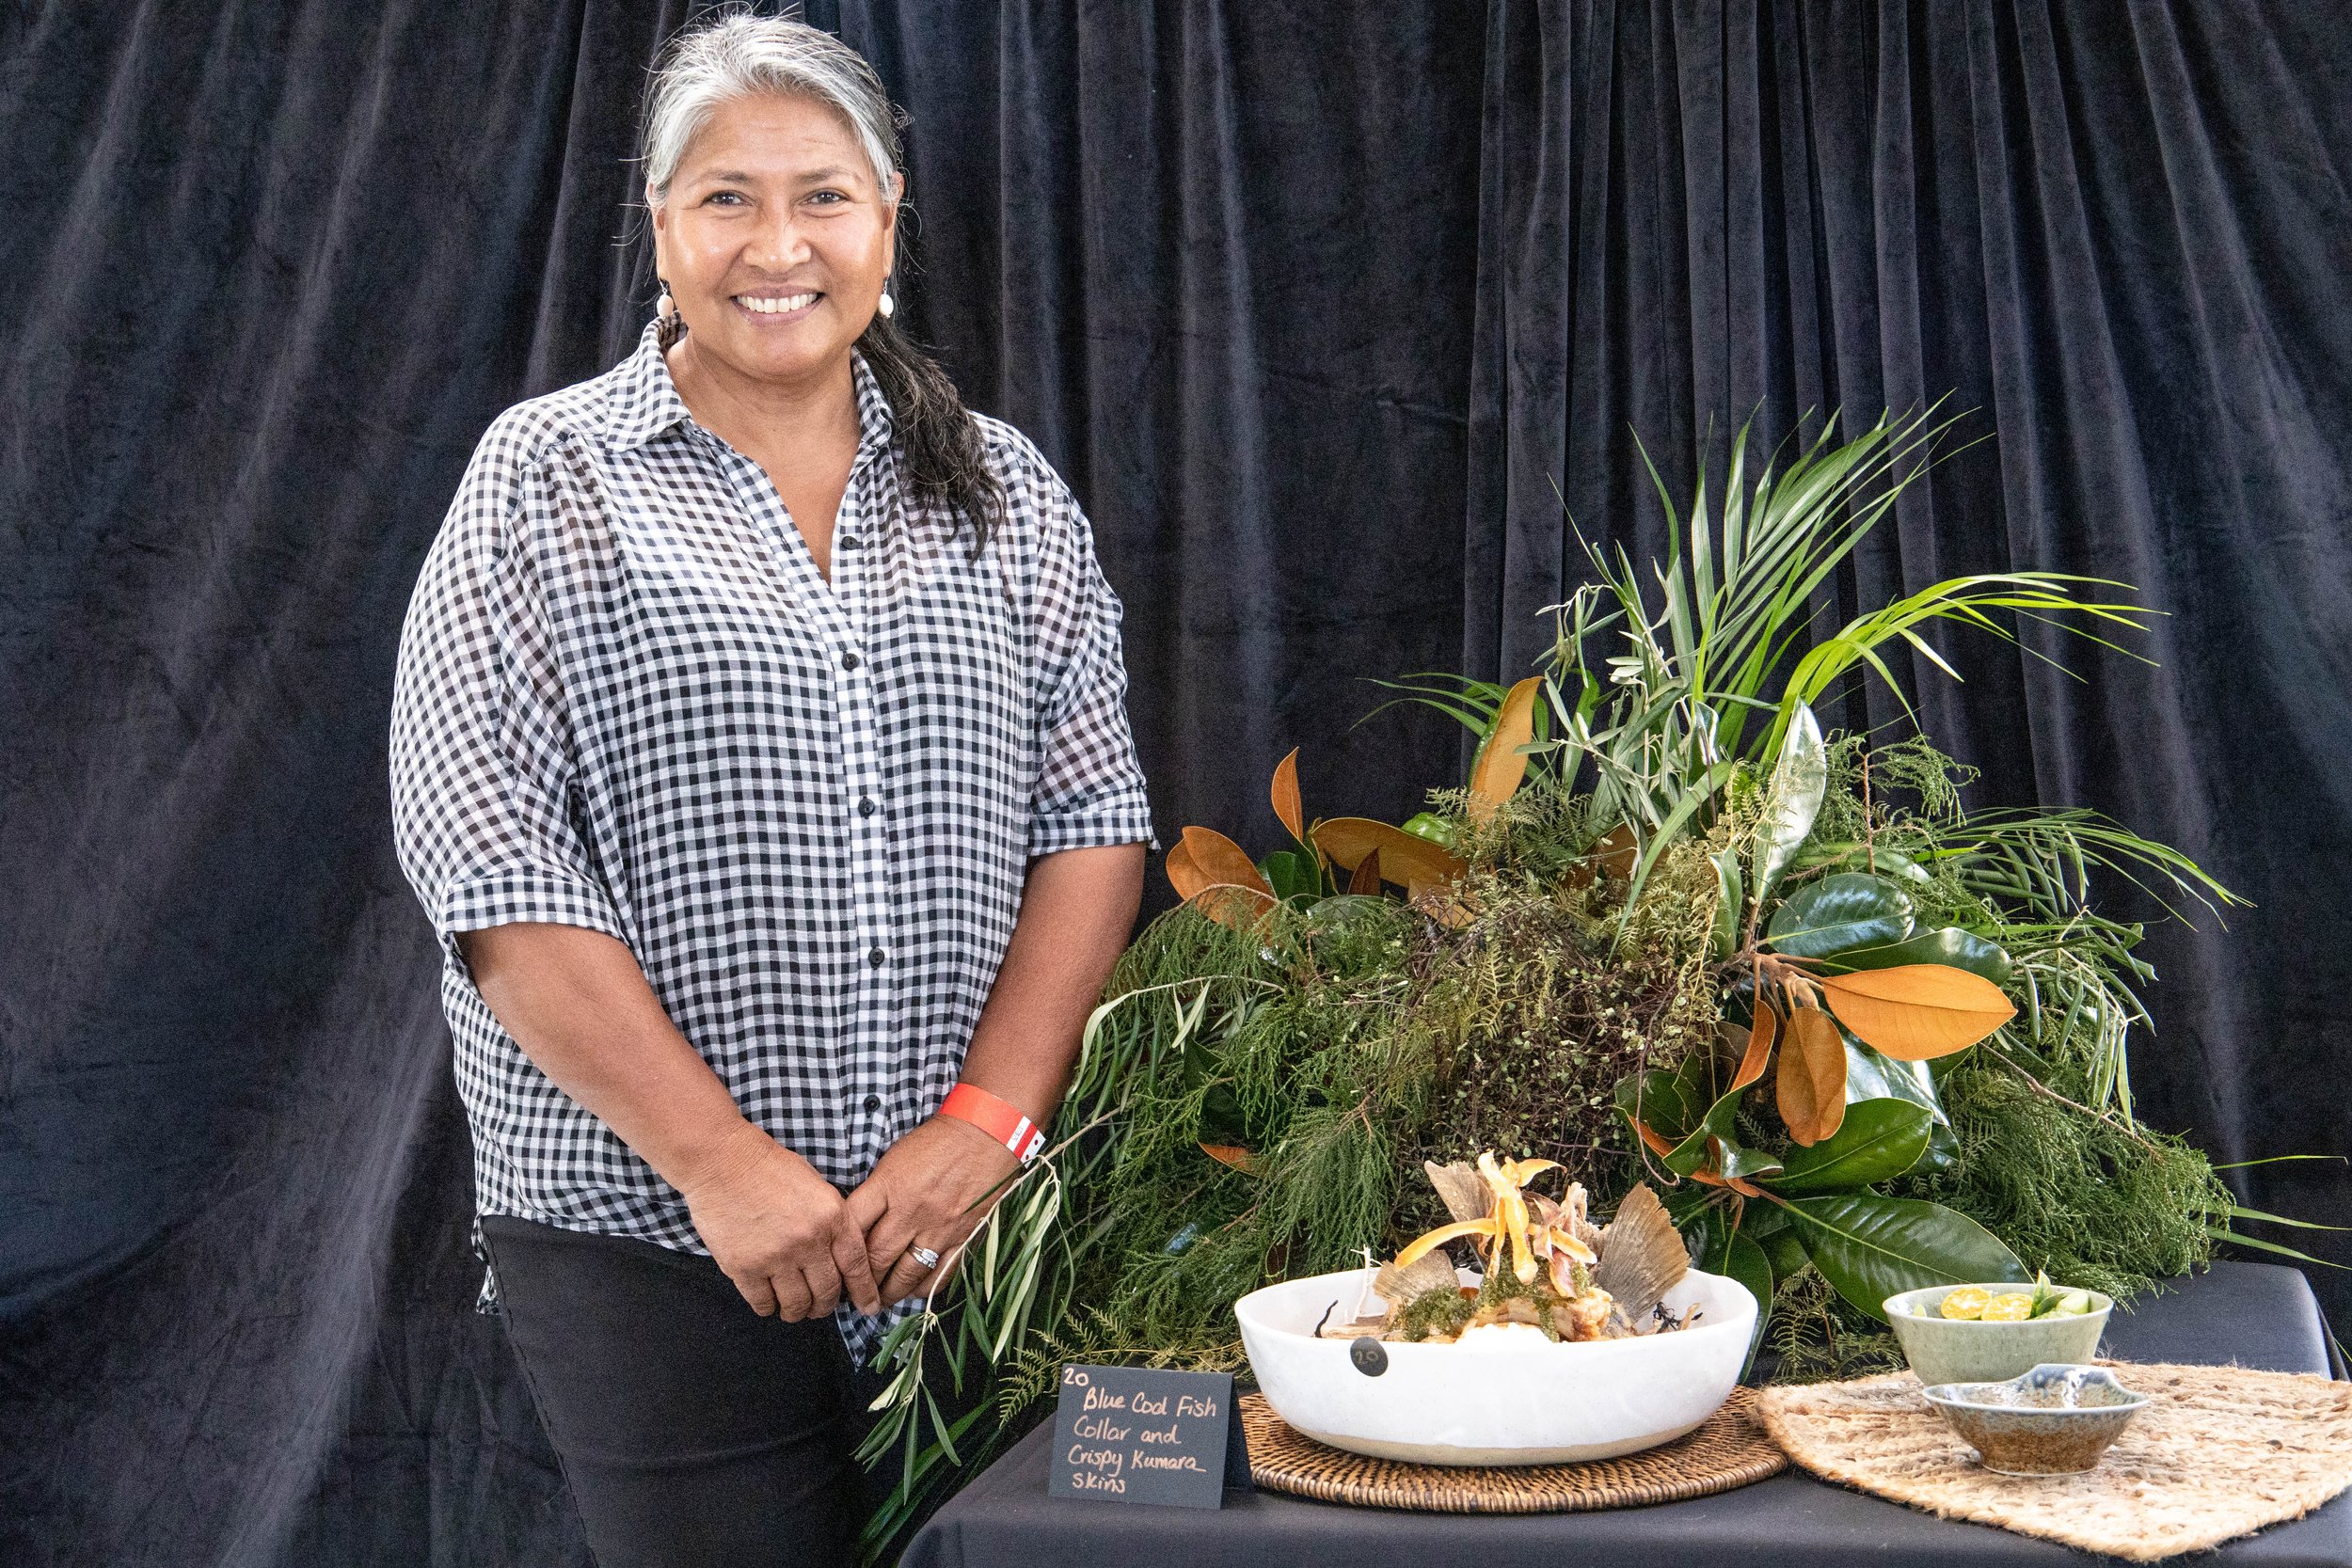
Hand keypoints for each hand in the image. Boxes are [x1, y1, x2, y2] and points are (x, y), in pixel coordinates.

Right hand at [675, 1121, 881, 1320]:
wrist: (723, 1161)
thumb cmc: (769, 1168)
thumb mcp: (817, 1186)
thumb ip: (831, 1220)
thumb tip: (839, 1256)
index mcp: (832, 1217)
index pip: (856, 1266)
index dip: (864, 1292)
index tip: (868, 1307)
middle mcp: (809, 1241)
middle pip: (827, 1292)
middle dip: (825, 1305)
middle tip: (819, 1307)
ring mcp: (776, 1257)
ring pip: (796, 1304)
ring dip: (797, 1311)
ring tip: (793, 1308)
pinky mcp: (744, 1267)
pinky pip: (763, 1303)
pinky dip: (768, 1308)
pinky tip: (768, 1301)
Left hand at [845, 1115, 1020, 1306]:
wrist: (988, 1132)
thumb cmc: (938, 1141)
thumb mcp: (895, 1158)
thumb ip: (877, 1192)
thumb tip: (858, 1224)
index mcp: (889, 1185)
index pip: (853, 1226)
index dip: (839, 1249)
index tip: (836, 1263)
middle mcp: (912, 1210)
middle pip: (876, 1257)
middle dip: (861, 1281)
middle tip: (853, 1292)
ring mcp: (940, 1227)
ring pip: (906, 1273)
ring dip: (889, 1292)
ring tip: (880, 1300)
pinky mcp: (965, 1237)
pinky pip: (940, 1274)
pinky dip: (923, 1289)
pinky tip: (912, 1291)